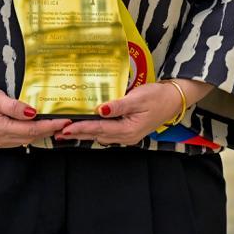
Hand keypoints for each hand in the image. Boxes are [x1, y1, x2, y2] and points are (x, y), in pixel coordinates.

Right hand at [0, 83, 70, 148]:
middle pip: (32, 136)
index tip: (65, 120)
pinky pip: (20, 138)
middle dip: (51, 130)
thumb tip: (32, 113)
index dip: (50, 125)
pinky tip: (41, 126)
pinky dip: (33, 133)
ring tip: (58, 124)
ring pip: (27, 139)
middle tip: (68, 122)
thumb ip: (13, 106)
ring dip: (43, 133)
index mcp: (1, 129)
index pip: (32, 130)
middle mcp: (1, 139)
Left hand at [58, 82, 181, 146]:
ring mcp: (127, 135)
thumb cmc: (158, 97)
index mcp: (128, 130)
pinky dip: (95, 130)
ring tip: (68, 131)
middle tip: (59, 134)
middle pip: (97, 135)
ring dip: (84, 133)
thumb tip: (101, 110)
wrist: (174, 99)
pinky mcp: (128, 130)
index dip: (81, 128)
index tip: (66, 128)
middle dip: (78, 134)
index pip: (99, 128)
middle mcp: (126, 136)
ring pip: (101, 135)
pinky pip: (107, 132)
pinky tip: (88, 126)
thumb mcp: (138, 98)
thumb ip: (118, 106)